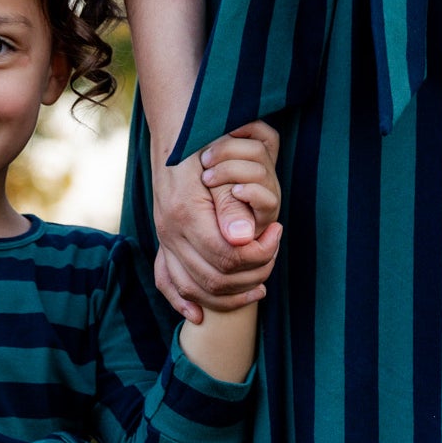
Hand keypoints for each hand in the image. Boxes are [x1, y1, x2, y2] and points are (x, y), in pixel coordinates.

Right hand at [152, 119, 282, 322]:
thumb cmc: (203, 140)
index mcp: (186, 215)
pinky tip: (199, 316)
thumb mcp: (221, 164)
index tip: (278, 233)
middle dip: (252, 274)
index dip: (259, 254)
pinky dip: (183, 303)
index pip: (228, 257)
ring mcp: (164, 240)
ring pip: (195, 289)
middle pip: (214, 278)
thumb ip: (231, 205)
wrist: (175, 126)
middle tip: (273, 253)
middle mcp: (170, 233)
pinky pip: (166, 283)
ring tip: (259, 283)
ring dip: (230, 295)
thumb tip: (244, 240)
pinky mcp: (163, 242)